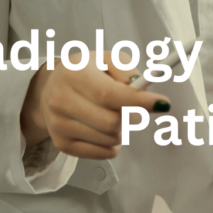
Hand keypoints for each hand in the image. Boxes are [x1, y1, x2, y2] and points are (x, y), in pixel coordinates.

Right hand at [20, 53, 170, 159]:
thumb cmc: (86, 72)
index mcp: (73, 74)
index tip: (162, 104)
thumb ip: (127, 70)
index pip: (109, 95)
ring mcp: (59, 125)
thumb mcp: (108, 59)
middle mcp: (61, 100)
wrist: (50, 89)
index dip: (138, 101)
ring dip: (123, 130)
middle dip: (132, 116)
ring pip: (110, 140)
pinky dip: (113, 144)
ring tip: (113, 114)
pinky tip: (104, 128)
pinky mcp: (62, 144)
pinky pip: (104, 153)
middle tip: (134, 108)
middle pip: (112, 122)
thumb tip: (143, 89)